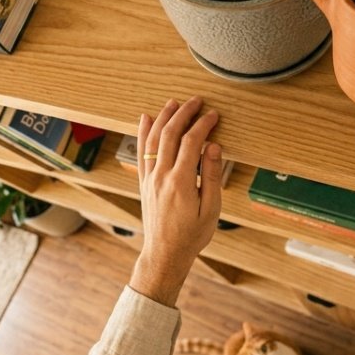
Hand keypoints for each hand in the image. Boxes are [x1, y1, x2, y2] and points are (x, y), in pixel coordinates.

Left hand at [129, 97, 222, 305]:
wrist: (165, 253)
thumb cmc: (192, 235)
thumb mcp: (211, 209)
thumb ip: (212, 176)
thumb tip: (214, 147)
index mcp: (181, 182)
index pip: (191, 143)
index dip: (203, 125)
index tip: (213, 115)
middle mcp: (161, 176)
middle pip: (170, 135)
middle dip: (184, 114)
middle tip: (196, 101)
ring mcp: (150, 178)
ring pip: (153, 139)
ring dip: (163, 118)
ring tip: (173, 103)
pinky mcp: (144, 182)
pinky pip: (141, 152)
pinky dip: (143, 133)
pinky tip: (146, 119)